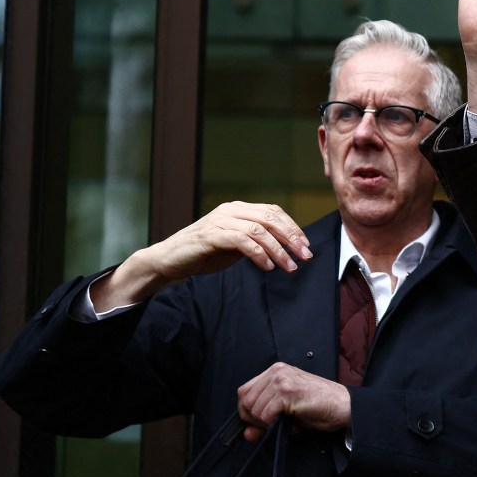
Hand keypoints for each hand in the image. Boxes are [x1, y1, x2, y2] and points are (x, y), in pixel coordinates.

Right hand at [94, 202, 312, 310]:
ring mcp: (220, 220)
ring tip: (288, 267)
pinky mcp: (211, 235)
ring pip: (259, 230)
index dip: (293, 228)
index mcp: (238, 209)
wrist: (169, 260)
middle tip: (304, 256)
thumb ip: (256, 241)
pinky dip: (258, 253)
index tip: (306, 246)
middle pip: (270, 218)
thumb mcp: (235, 246)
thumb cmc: (203, 254)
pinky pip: (242, 241)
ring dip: (278, 250)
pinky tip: (267, 267)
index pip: (273, 212)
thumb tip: (284, 247)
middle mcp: (231, 210)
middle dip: (292, 238)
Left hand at [236, 362, 351, 441]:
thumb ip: (264, 420)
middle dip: (255, 420)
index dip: (248, 411)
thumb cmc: (320, 406)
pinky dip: (273, 424)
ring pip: (254, 409)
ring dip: (266, 424)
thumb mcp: (287, 411)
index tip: (259, 423)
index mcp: (276, 371)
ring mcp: (282, 380)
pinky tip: (288, 422)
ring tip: (285, 423)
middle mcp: (277, 372)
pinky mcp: (287, 392)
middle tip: (273, 425)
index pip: (244, 392)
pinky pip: (266, 415)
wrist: (344, 405)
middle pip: (245, 401)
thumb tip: (247, 434)